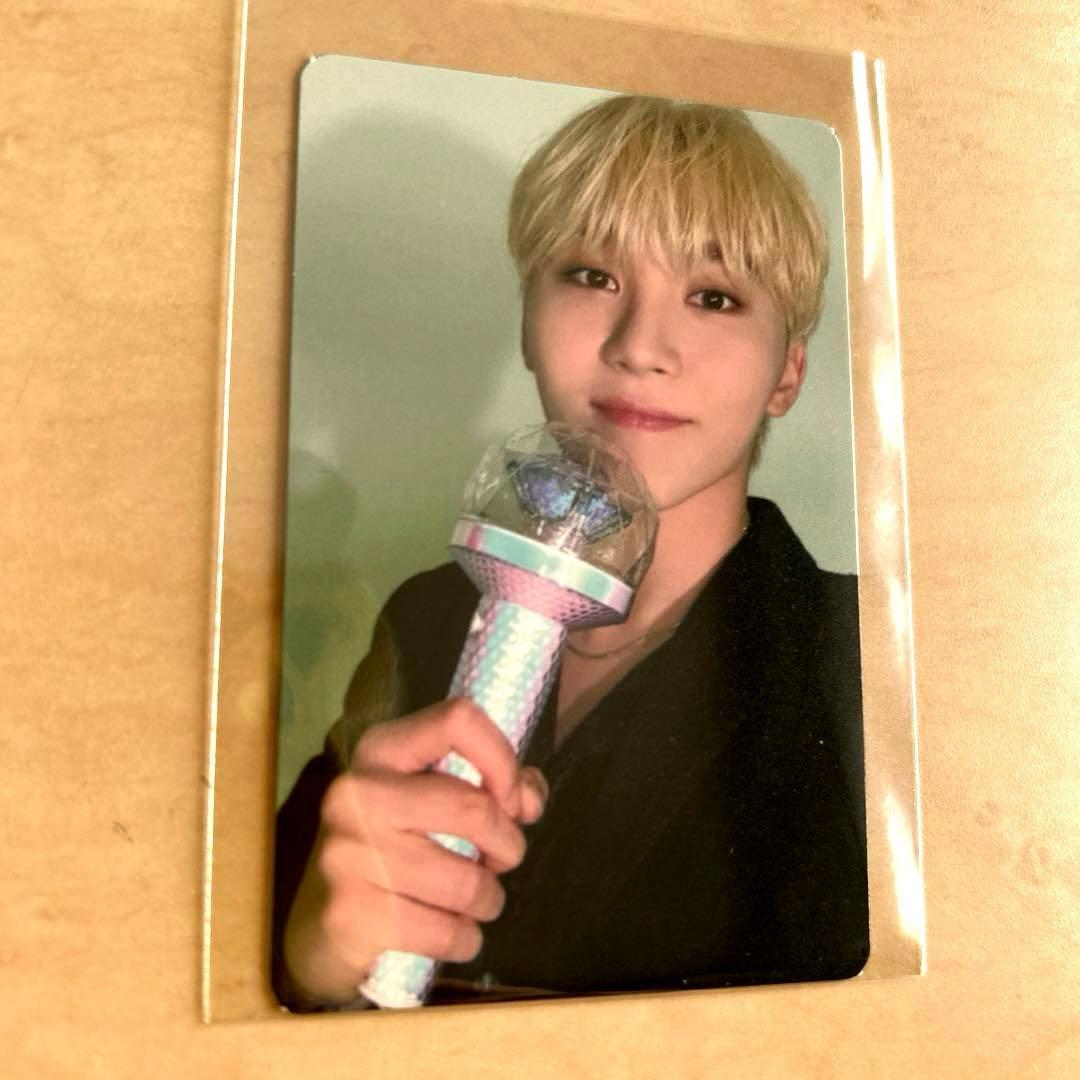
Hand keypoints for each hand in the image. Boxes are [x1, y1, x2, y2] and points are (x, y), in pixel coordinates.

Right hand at [282, 698, 546, 1004]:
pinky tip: (453, 934)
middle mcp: (356, 792)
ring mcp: (347, 853)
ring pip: (467, 881)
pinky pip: (446, 932)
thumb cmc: (398, 848)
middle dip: (508, 846)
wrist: (321, 924)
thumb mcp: (439, 800)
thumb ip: (496, 786)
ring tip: (474, 901)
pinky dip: (465, 940)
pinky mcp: (350, 915)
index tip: (511, 799)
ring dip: (489, 900)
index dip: (502, 759)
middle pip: (473, 809)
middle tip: (499, 862)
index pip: (457, 720)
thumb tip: (528, 800)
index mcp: (381, 750)